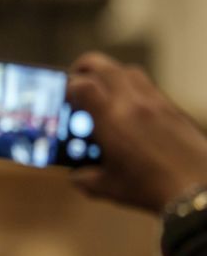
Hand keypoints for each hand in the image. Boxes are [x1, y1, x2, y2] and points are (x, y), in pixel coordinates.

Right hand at [67, 52, 206, 211]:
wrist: (198, 190)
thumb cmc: (152, 190)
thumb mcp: (108, 188)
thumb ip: (85, 178)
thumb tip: (78, 176)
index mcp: (111, 118)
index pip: (80, 85)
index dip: (66, 89)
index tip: (62, 99)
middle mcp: (132, 102)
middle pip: (101, 65)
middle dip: (83, 69)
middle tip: (75, 82)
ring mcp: (156, 103)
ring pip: (127, 70)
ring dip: (111, 76)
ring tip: (104, 93)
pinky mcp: (173, 110)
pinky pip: (149, 86)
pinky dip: (133, 90)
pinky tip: (131, 111)